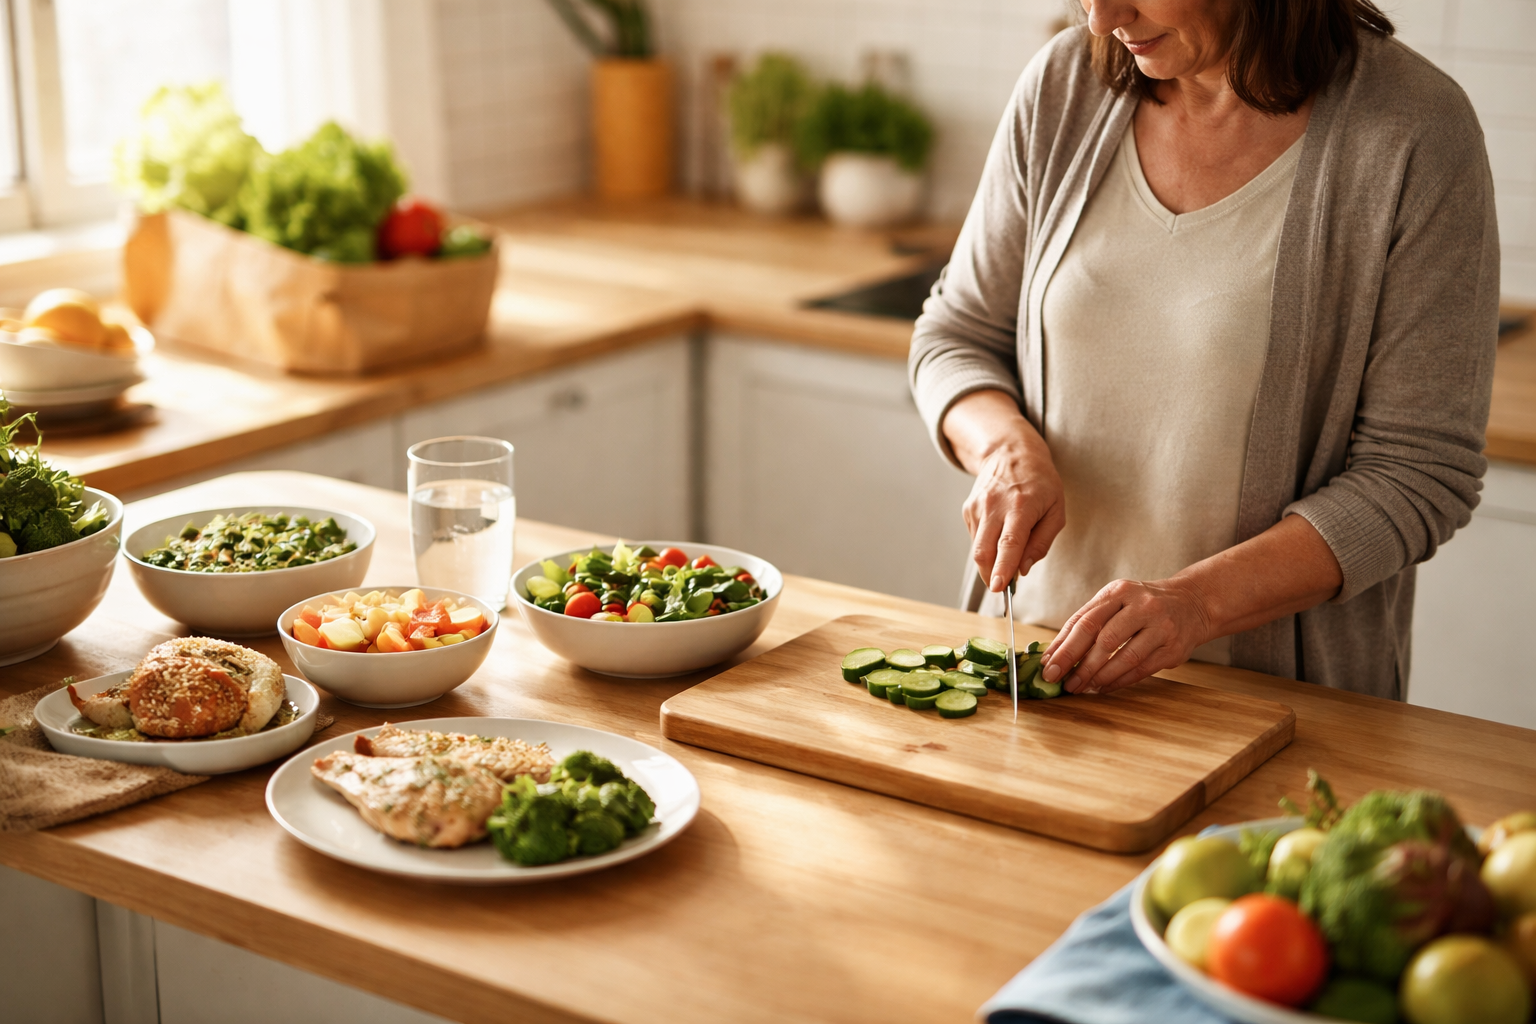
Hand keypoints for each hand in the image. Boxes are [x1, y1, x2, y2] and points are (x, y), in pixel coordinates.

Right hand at [942, 390, 1064, 591]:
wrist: (1010, 452)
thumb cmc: (1041, 482)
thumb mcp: (1056, 510)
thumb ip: (1042, 542)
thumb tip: (1024, 569)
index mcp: (1021, 506)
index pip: (1009, 543)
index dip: (1003, 567)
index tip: (998, 588)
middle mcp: (995, 506)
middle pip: (985, 551)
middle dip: (991, 576)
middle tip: (1003, 587)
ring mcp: (977, 507)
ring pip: (977, 549)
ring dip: (990, 563)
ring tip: (1007, 557)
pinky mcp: (968, 510)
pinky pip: (975, 540)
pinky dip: (987, 548)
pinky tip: (999, 535)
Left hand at [1041, 577, 1212, 694]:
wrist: (1192, 603)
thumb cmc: (1142, 605)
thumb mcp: (1117, 600)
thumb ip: (1089, 621)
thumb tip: (1055, 652)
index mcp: (1120, 591)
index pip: (1085, 620)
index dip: (1063, 645)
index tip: (1047, 664)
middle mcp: (1142, 606)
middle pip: (1103, 638)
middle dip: (1076, 663)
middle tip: (1058, 680)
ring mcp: (1161, 627)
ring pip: (1123, 657)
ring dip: (1097, 676)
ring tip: (1079, 687)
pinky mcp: (1173, 649)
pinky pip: (1141, 670)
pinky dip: (1118, 681)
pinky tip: (1102, 687)